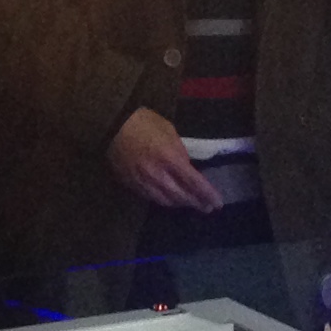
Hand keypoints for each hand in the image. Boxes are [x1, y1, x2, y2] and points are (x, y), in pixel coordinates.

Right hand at [107, 107, 222, 212]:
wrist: (112, 125)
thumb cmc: (143, 122)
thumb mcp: (169, 131)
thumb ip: (179, 151)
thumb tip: (186, 167)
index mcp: (169, 158)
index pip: (194, 183)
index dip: (207, 195)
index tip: (218, 204)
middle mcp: (157, 174)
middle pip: (181, 196)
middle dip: (196, 203)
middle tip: (207, 208)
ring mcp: (142, 182)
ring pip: (165, 201)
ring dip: (180, 203)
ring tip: (190, 203)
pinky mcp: (131, 185)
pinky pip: (151, 198)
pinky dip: (164, 199)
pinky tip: (170, 198)